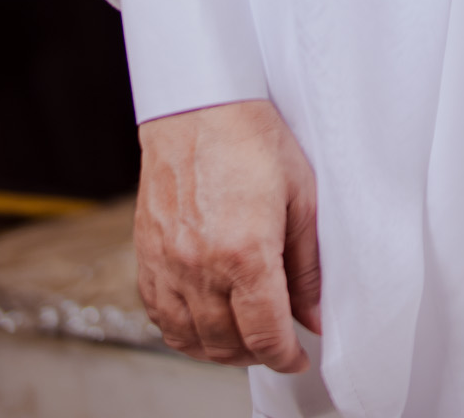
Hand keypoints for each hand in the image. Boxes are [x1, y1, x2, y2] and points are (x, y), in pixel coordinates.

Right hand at [135, 99, 319, 371]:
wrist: (199, 105)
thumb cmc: (251, 137)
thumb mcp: (301, 196)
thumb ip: (308, 265)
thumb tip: (316, 314)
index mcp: (245, 252)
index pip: (265, 335)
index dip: (286, 356)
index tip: (297, 356)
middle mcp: (201, 266)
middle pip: (227, 345)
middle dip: (257, 354)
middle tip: (276, 342)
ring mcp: (168, 264)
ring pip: (191, 339)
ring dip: (220, 349)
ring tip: (244, 336)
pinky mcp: (146, 256)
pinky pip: (160, 317)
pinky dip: (183, 331)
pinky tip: (204, 322)